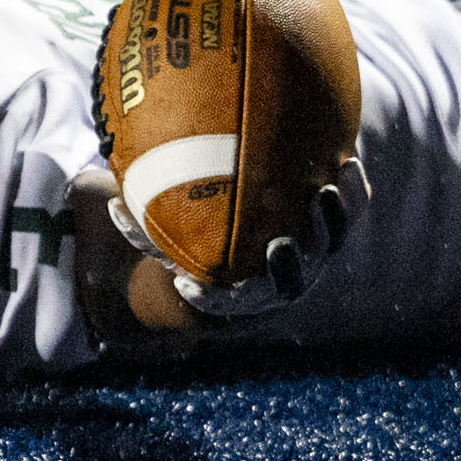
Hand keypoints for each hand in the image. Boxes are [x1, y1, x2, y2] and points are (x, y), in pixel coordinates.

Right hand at [103, 158, 368, 320]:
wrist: (249, 239)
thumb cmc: (200, 239)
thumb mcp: (170, 233)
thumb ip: (141, 225)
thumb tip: (108, 201)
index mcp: (238, 291)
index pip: (222, 303)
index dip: (208, 298)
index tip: (188, 283)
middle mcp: (281, 280)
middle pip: (290, 283)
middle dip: (287, 268)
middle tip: (279, 245)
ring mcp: (315, 254)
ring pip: (329, 246)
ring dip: (331, 223)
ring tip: (326, 191)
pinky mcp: (336, 224)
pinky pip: (351, 209)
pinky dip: (352, 190)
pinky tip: (346, 157)